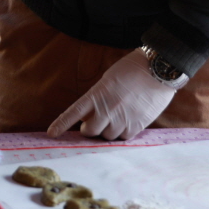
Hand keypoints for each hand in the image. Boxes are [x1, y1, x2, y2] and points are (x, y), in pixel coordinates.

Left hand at [47, 49, 176, 140]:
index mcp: (97, 95)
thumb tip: (90, 116)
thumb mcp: (107, 80)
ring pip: (107, 136)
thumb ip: (97, 98)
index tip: (51, 133)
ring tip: (115, 117)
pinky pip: (124, 138)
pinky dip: (122, 133)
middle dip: (89, 128)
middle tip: (94, 122)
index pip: (74, 112)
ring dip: (107, 130)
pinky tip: (127, 121)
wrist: (158, 70)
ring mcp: (123, 119)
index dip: (61, 124)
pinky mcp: (137, 125)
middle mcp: (107, 109)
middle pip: (90, 131)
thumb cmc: (131, 70)